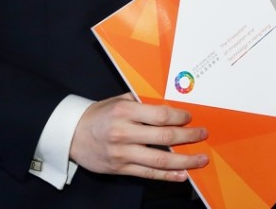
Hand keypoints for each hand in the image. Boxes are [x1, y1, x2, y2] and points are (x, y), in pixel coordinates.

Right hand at [70, 94, 207, 181]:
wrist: (72, 135)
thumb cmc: (101, 114)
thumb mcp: (120, 101)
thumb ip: (143, 102)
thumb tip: (172, 103)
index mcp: (125, 112)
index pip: (160, 115)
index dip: (180, 117)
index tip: (190, 118)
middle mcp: (123, 133)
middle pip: (164, 137)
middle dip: (189, 136)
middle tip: (203, 134)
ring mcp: (122, 153)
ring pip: (159, 159)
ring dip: (185, 161)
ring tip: (201, 159)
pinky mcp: (120, 169)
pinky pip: (148, 173)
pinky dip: (167, 175)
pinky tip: (182, 175)